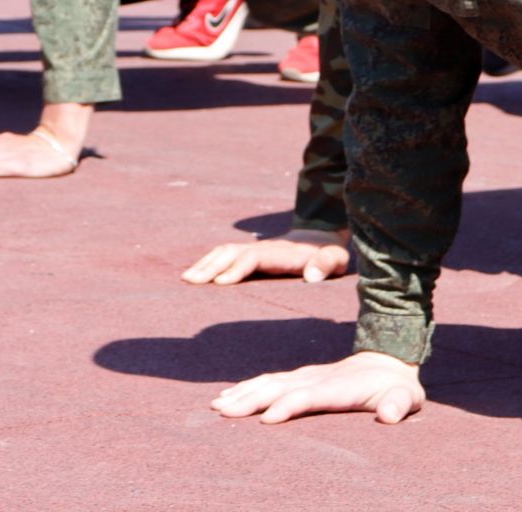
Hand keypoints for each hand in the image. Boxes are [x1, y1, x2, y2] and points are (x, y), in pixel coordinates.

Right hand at [180, 228, 351, 285]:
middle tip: (190, 282)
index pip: (253, 257)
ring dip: (204, 263)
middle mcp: (263, 248)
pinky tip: (195, 276)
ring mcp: (254, 250)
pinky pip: (225, 255)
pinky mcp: (250, 255)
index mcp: (281, 252)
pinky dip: (208, 262)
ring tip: (185, 279)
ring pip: (224, 252)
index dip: (236, 269)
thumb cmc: (329, 255)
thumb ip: (326, 264)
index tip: (220, 283)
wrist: (321, 238)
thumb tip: (312, 276)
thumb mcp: (336, 259)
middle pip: (231, 252)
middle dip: (210, 266)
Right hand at [212, 351, 423, 424]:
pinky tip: (229, 396)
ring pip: (269, 382)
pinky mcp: (300, 377)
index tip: (266, 419)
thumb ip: (397, 404)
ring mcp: (306, 376)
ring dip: (243, 393)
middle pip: (279, 387)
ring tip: (217, 405)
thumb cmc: (397, 388)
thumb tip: (389, 416)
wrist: (389, 361)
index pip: (309, 396)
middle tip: (224, 412)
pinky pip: (269, 381)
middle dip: (252, 399)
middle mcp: (317, 378)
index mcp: (339, 387)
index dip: (288, 406)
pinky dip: (247, 387)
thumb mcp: (406, 397)